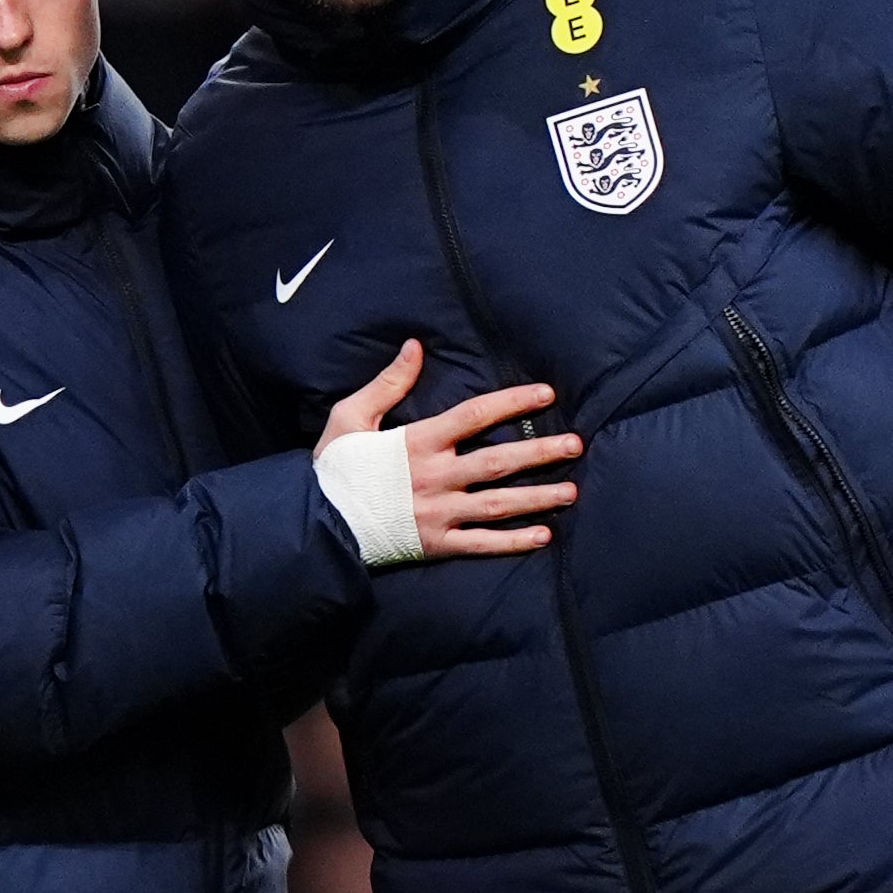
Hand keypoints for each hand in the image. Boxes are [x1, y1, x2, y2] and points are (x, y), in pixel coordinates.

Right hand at [317, 340, 580, 558]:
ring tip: (572, 491)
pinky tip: (544, 536)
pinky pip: (482, 544)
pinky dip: (513, 542)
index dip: (513, 403)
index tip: (546, 394)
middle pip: (498, 461)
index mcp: (417, 442)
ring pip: (498, 504)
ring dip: (538, 497)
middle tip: (577, 445)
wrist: (315, 524)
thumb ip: (388, 383)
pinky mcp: (436, 545)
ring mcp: (438, 513)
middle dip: (541, 453)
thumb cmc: (333, 468)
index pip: (475, 415)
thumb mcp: (350, 417)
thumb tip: (416, 347)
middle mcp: (435, 476)